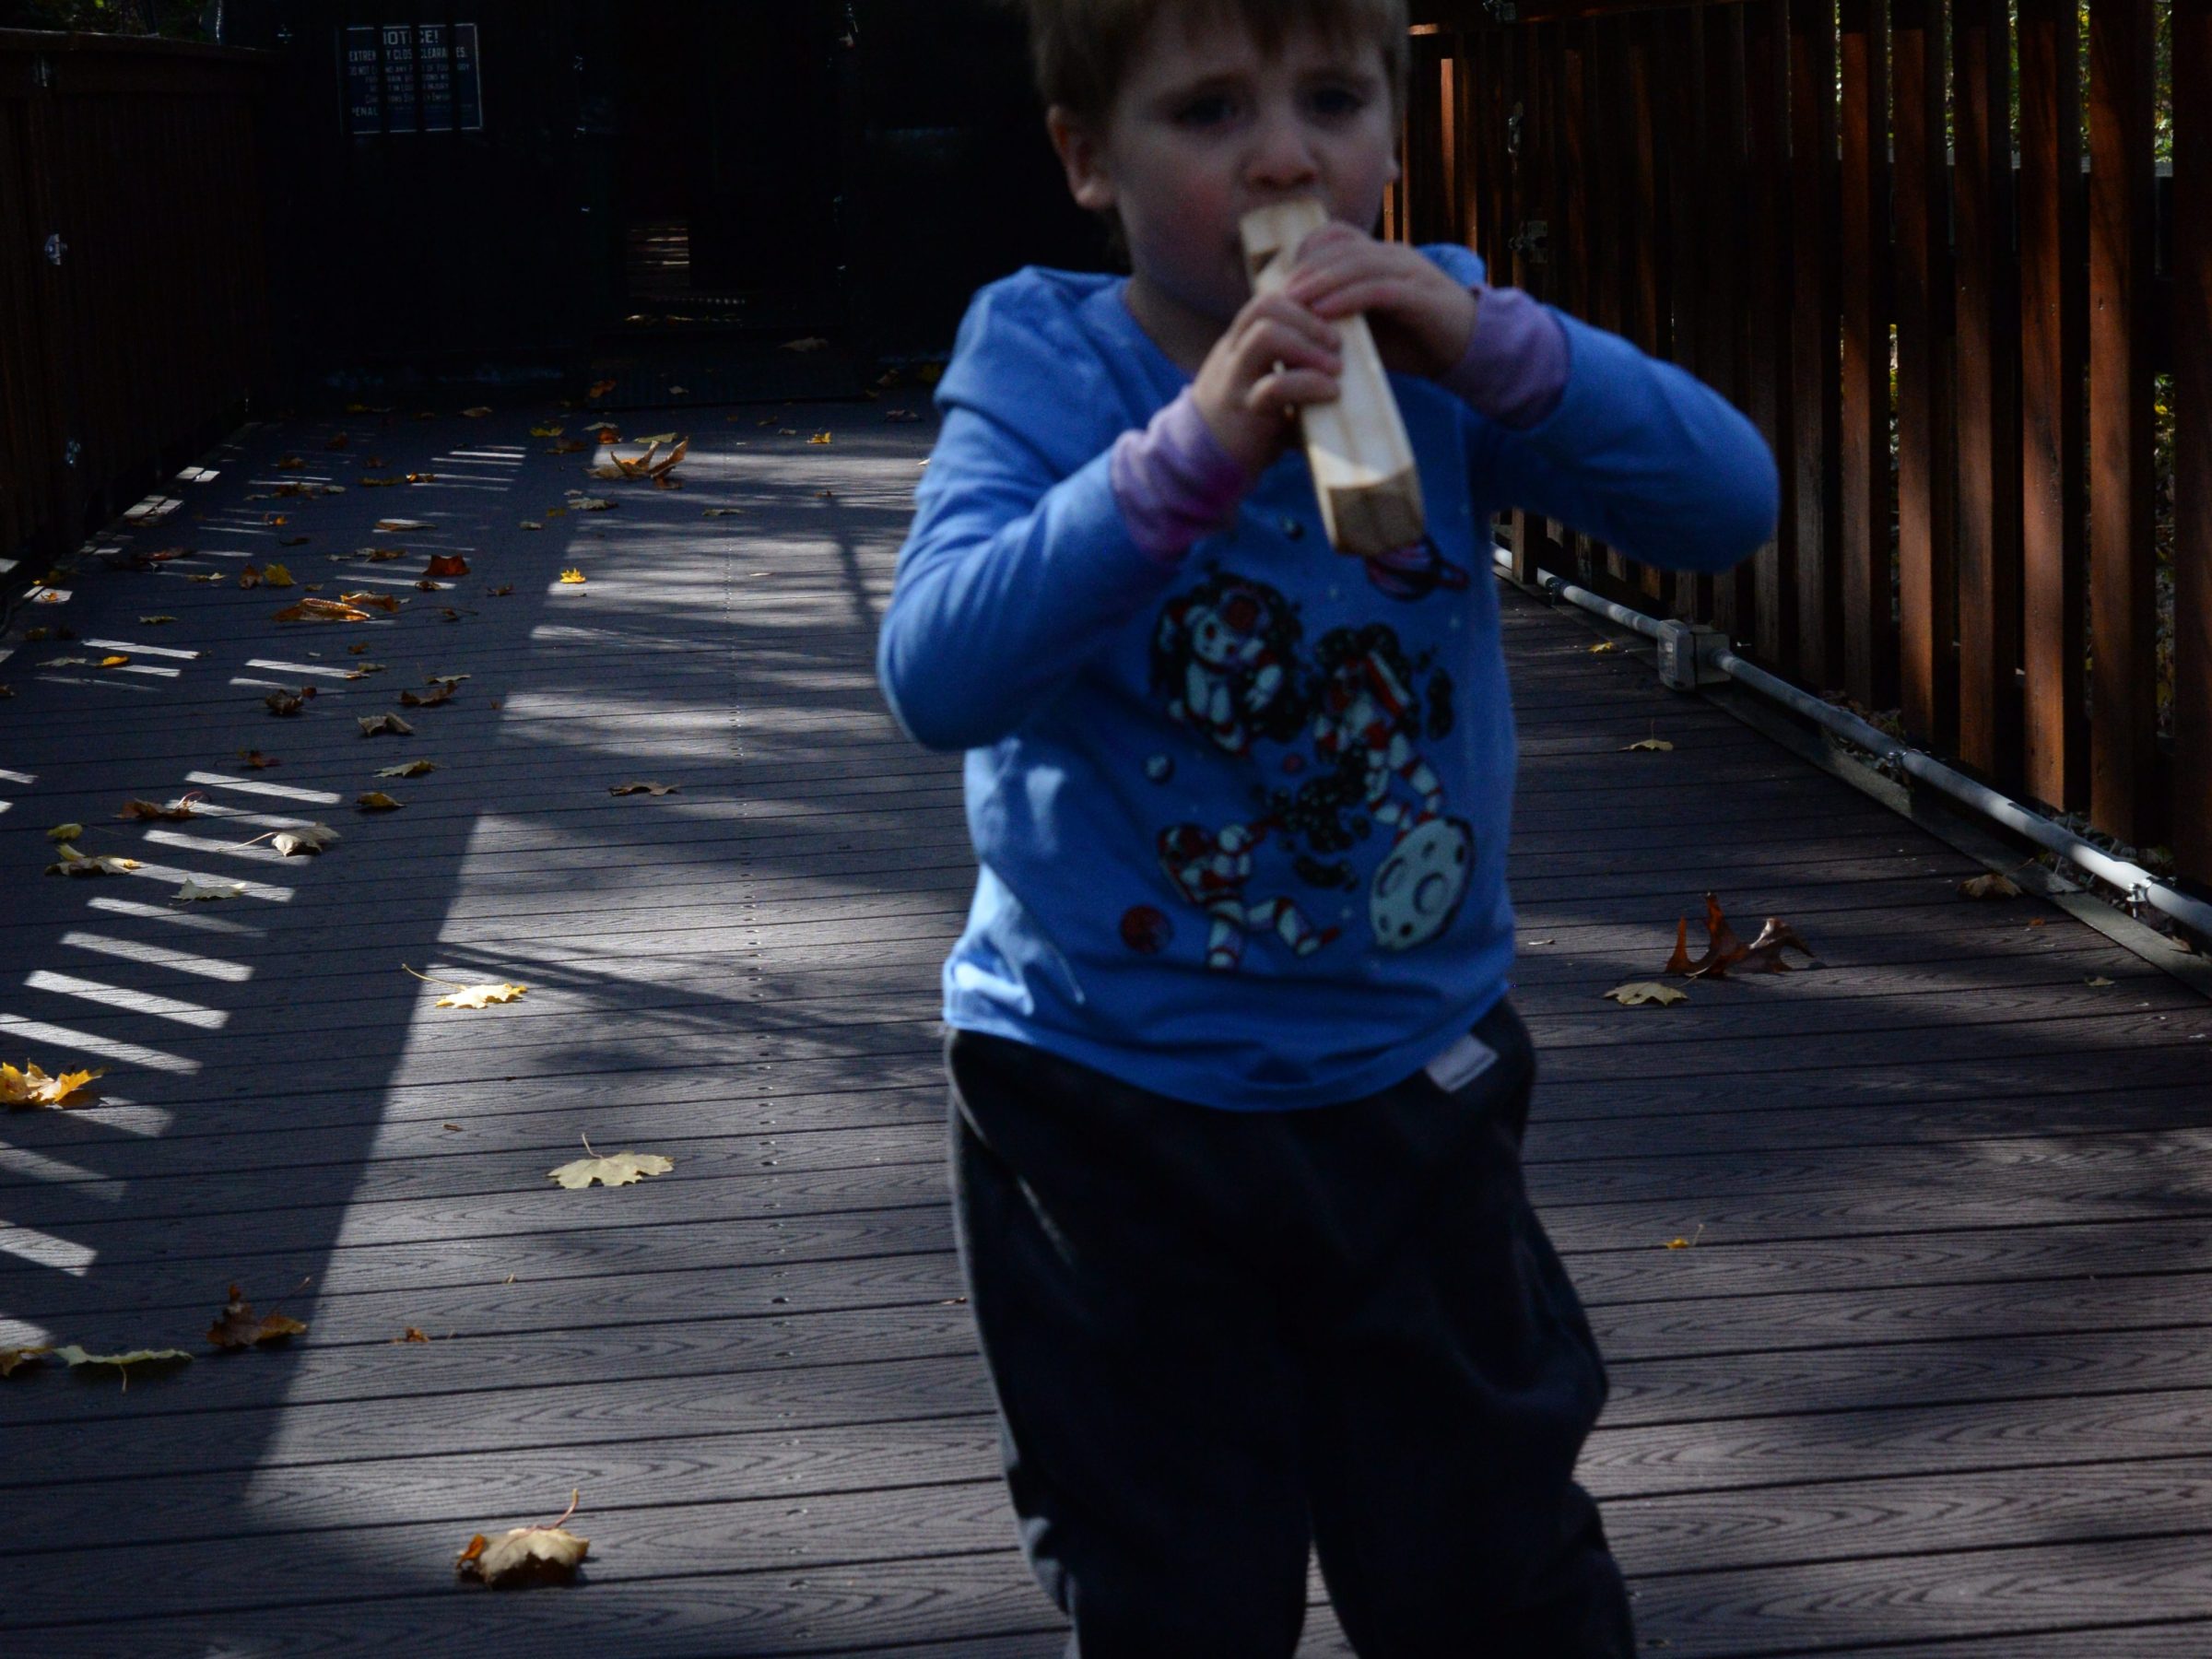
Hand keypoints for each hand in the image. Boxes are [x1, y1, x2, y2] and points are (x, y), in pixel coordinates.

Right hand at [1189, 289, 1343, 478]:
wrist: (1203, 466)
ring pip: (1266, 336)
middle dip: (1309, 319)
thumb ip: (1288, 368)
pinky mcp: (1244, 412)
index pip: (1267, 301)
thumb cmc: (1245, 426)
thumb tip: (1343, 359)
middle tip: (1337, 344)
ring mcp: (1234, 381)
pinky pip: (1275, 386)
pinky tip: (1330, 393)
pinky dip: (1310, 384)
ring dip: (1309, 347)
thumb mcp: (1262, 387)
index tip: (1331, 327)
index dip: (1303, 305)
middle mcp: (1231, 354)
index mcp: (1237, 344)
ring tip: (1335, 368)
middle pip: (1265, 306)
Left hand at [1280, 222, 1477, 379]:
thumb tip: (1293, 329)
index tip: (1281, 281)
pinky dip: (1347, 298)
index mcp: (1380, 257)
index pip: (1337, 237)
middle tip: (1276, 293)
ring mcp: (1409, 272)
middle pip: (1341, 248)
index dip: (1306, 253)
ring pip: (1358, 264)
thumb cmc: (1413, 339)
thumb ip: (1339, 317)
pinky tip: (1324, 313)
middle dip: (1305, 269)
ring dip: (1320, 281)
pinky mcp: (1420, 295)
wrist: (1467, 349)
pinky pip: (1378, 289)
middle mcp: (1394, 256)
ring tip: (1293, 300)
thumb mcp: (1369, 325)